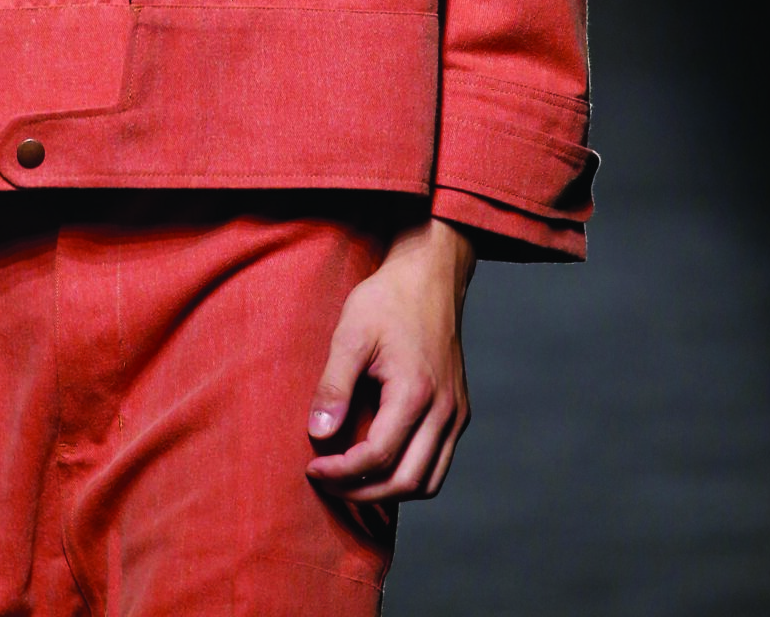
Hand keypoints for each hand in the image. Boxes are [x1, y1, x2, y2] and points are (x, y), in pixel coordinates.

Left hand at [305, 216, 475, 502]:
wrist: (429, 275)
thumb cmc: (388, 300)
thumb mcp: (351, 334)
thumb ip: (334, 386)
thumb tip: (318, 434)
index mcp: (416, 392)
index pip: (377, 457)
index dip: (341, 472)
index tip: (312, 468)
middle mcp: (444, 411)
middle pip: (407, 482)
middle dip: (362, 493)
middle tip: (327, 482)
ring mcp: (456, 413)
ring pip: (428, 481)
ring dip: (389, 492)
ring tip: (351, 480)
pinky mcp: (458, 411)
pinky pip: (438, 462)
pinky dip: (409, 475)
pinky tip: (379, 463)